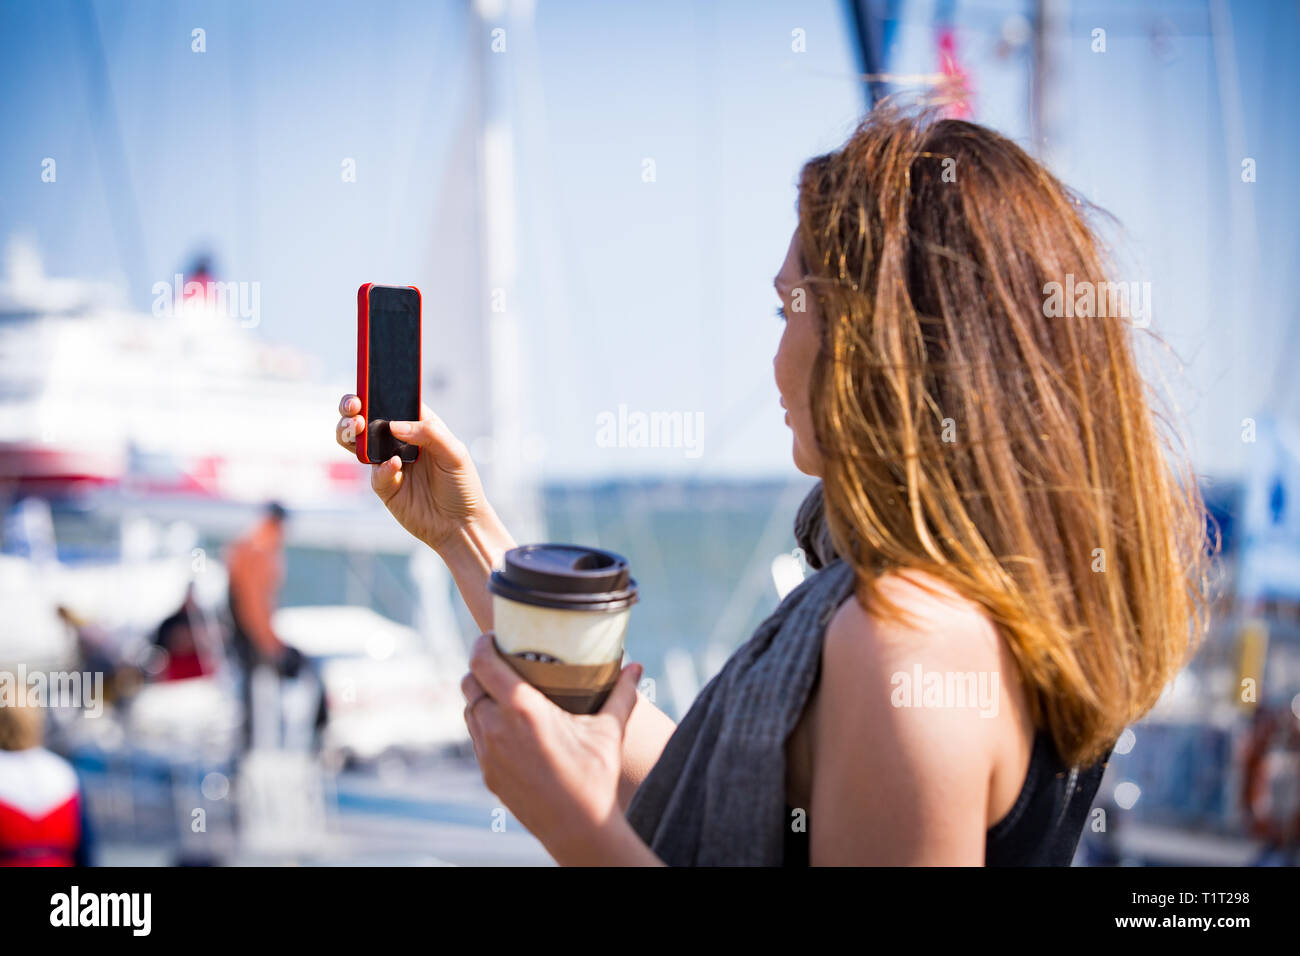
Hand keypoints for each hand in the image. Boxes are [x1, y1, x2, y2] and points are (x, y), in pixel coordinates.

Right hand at [334, 394, 488, 552]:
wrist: (460, 525)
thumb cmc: (462, 485)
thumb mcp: (454, 453)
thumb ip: (428, 433)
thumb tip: (394, 425)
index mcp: (418, 426)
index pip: (393, 401)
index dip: (377, 391)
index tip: (366, 385)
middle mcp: (400, 441)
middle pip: (367, 418)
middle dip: (352, 409)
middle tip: (353, 408)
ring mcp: (389, 462)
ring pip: (358, 442)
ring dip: (350, 432)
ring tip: (356, 427)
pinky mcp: (384, 486)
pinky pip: (374, 472)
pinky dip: (381, 468)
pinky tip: (394, 467)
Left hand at [461, 633, 643, 863]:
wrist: (578, 829)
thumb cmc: (595, 777)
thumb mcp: (609, 730)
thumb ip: (622, 693)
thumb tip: (636, 666)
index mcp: (522, 709)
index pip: (482, 663)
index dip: (481, 645)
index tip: (493, 637)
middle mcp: (497, 728)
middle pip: (469, 683)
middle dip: (480, 668)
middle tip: (501, 661)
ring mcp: (487, 754)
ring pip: (469, 711)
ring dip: (481, 697)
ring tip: (504, 691)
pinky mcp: (487, 774)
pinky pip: (476, 738)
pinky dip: (485, 724)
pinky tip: (508, 725)